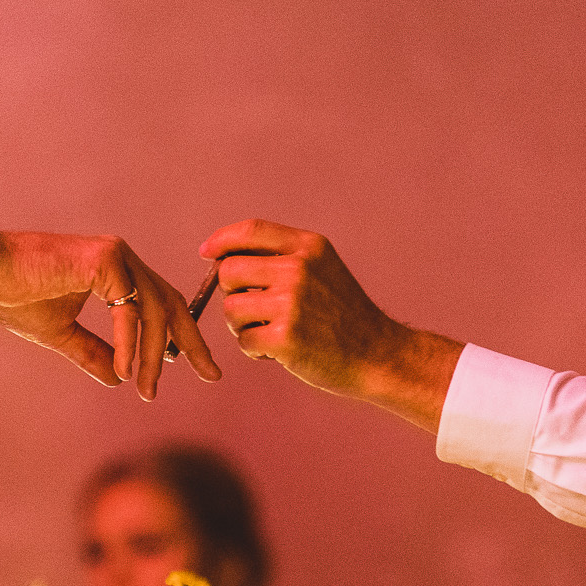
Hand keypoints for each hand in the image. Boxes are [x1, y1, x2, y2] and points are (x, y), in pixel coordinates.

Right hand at [0, 230, 220, 398]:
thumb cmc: (16, 296)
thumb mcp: (61, 334)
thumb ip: (92, 352)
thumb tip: (119, 378)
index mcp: (115, 271)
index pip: (161, 304)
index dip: (183, 337)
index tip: (201, 368)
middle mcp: (122, 259)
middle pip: (171, 304)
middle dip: (191, 342)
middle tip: (210, 374)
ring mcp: (116, 256)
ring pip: (153, 310)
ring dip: (153, 354)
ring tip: (147, 389)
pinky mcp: (105, 259)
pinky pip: (128, 309)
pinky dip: (130, 342)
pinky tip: (127, 370)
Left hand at [199, 220, 462, 431]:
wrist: (379, 355)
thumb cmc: (343, 315)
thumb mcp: (323, 268)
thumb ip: (282, 256)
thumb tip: (221, 256)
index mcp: (309, 247)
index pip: (250, 230)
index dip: (222, 240)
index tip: (207, 252)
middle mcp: (299, 269)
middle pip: (229, 271)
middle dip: (232, 292)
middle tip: (253, 309)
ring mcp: (292, 303)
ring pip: (231, 309)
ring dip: (242, 325)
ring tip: (269, 332)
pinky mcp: (286, 338)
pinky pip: (243, 340)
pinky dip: (254, 349)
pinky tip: (277, 351)